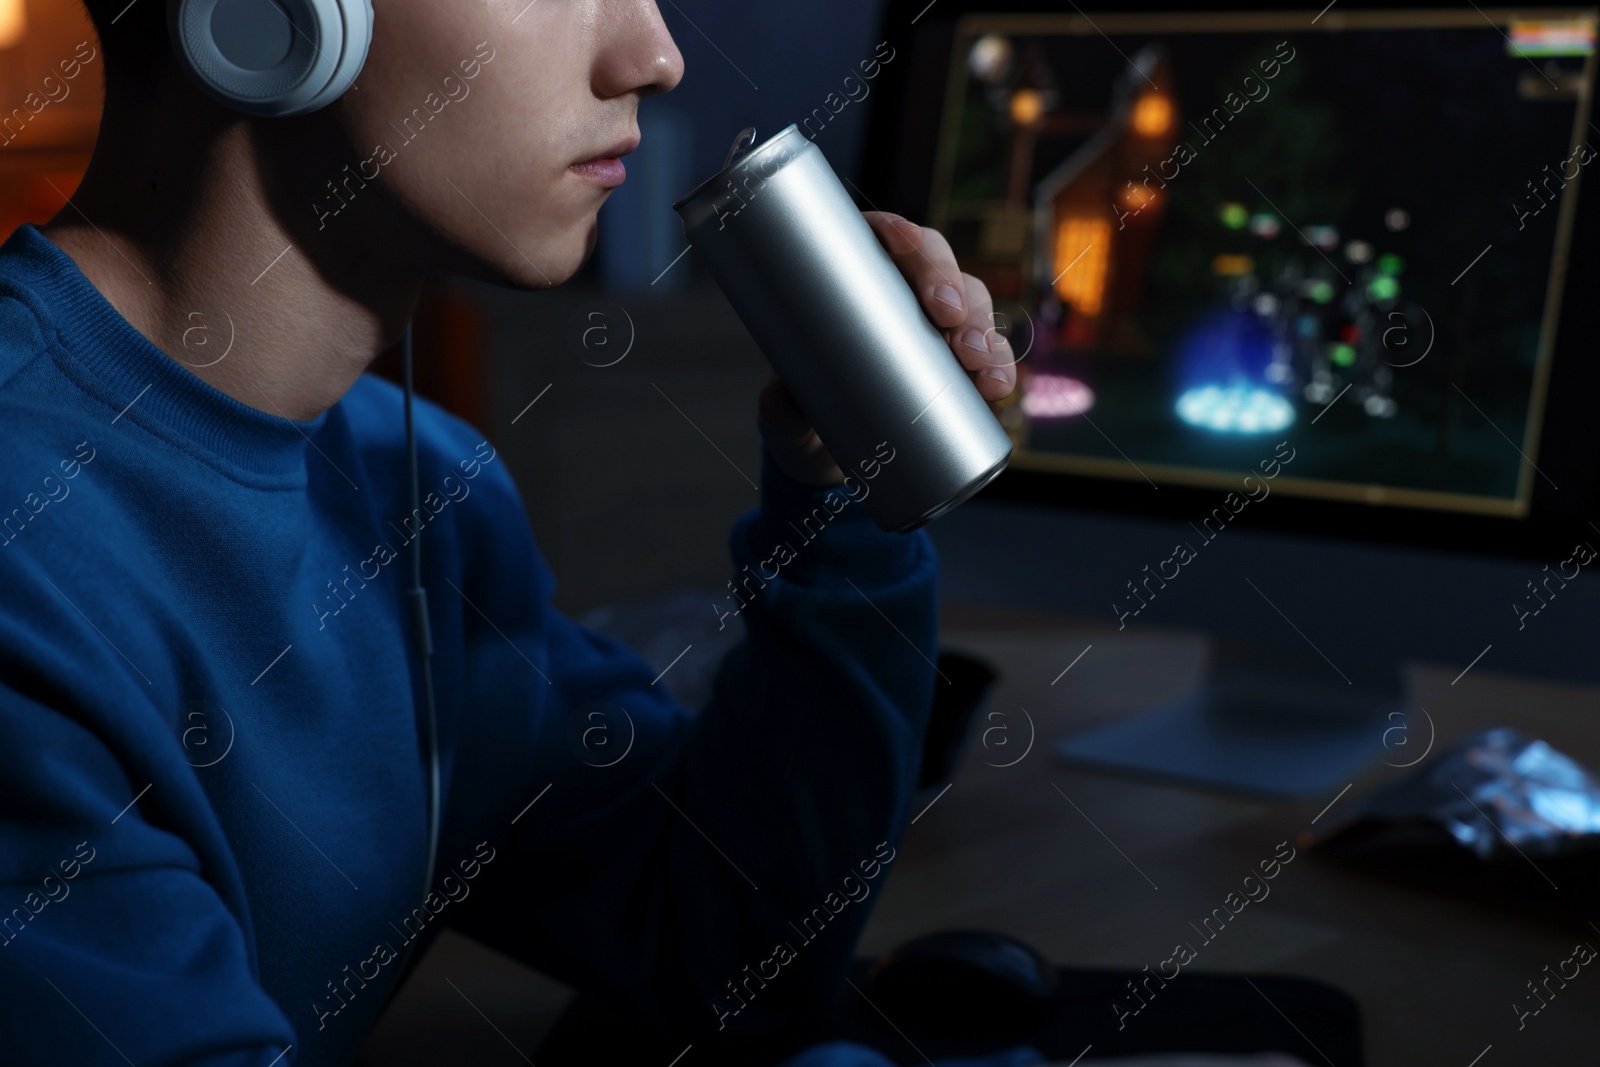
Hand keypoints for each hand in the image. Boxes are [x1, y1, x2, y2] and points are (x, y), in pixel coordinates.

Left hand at [759, 211, 1017, 487]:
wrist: (829, 460)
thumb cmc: (802, 416)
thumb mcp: (782, 414)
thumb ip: (778, 407)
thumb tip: (783, 397)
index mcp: (854, 281)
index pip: (879, 238)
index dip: (897, 231)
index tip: (902, 243)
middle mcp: (899, 294)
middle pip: (936, 265)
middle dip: (950, 283)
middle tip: (947, 317)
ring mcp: (934, 328)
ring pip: (972, 305)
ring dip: (982, 327)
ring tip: (978, 362)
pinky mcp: (958, 367)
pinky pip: (990, 356)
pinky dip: (1000, 367)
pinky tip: (999, 385)